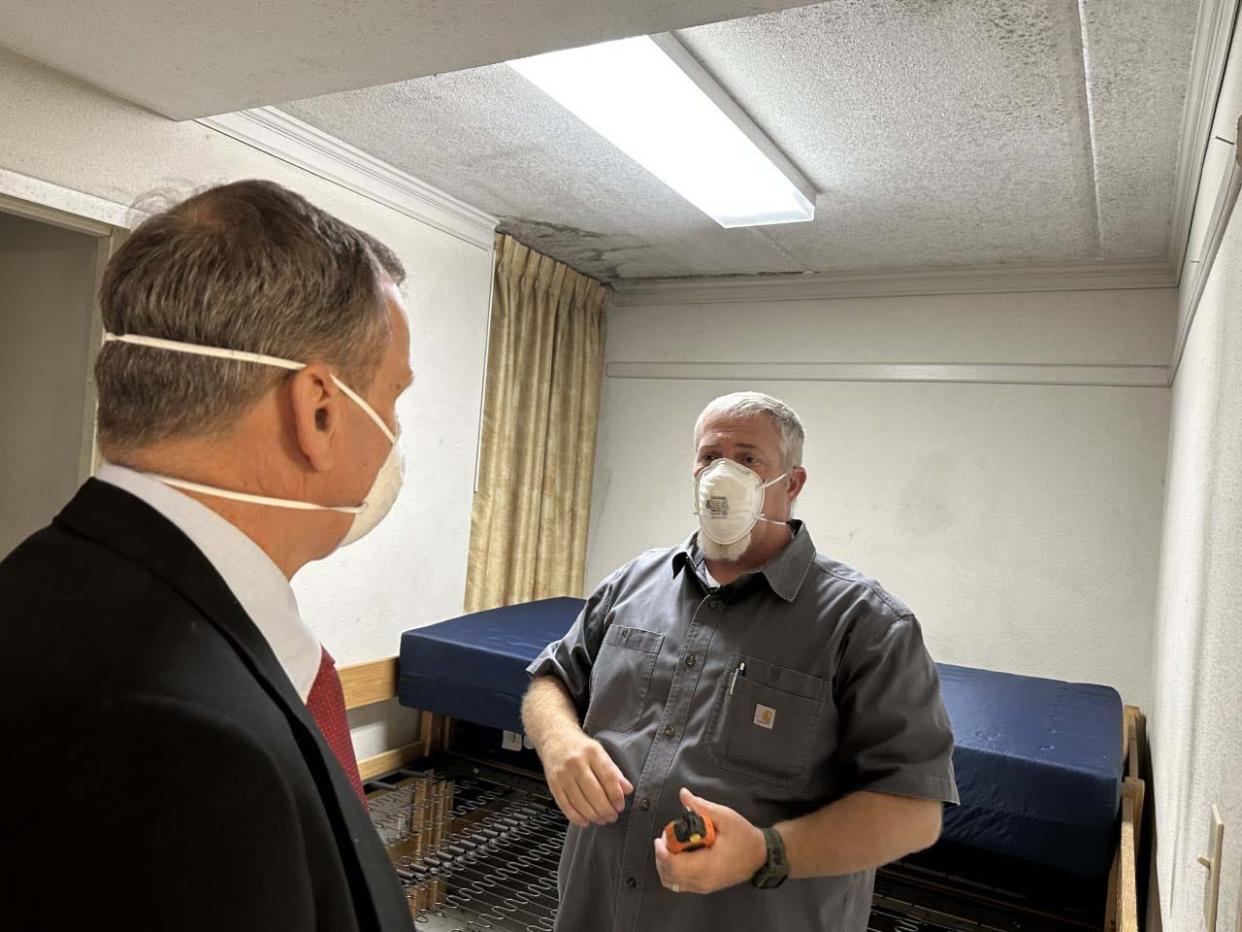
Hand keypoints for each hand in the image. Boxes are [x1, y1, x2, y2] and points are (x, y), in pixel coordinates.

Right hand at [540, 731, 632, 827]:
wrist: (554, 738)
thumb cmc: (580, 747)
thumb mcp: (600, 752)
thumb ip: (613, 771)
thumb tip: (627, 789)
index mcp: (592, 752)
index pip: (608, 776)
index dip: (616, 795)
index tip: (620, 805)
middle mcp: (576, 763)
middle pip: (594, 792)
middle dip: (606, 809)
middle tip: (613, 816)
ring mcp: (563, 774)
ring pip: (580, 802)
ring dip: (593, 815)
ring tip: (602, 819)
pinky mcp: (553, 784)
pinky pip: (565, 805)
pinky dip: (576, 817)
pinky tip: (585, 821)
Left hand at [653, 788, 767, 894]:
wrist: (760, 856)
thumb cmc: (743, 836)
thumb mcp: (725, 816)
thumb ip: (702, 806)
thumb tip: (683, 793)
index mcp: (707, 866)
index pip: (674, 865)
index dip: (662, 851)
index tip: (661, 835)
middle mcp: (703, 881)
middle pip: (668, 875)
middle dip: (661, 855)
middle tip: (665, 836)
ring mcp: (703, 887)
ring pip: (672, 882)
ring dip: (664, 864)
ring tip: (671, 845)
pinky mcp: (704, 887)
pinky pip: (679, 885)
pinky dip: (672, 872)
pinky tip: (677, 855)